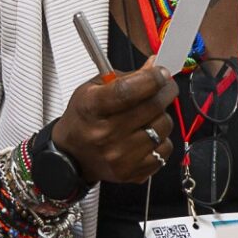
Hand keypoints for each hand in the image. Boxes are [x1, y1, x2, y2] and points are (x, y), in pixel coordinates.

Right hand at [51, 65, 176, 183]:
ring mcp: (120, 156)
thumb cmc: (83, 118)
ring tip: (149, 115)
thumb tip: (155, 66)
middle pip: (152, 106)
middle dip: (165, 91)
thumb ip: (126, 77)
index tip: (161, 72)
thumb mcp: (94, 89)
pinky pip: (165, 148)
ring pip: (163, 127)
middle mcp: (105, 134)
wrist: (72, 155)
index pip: (128, 90)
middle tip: (164, 86)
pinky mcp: (133, 171)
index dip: (151, 78)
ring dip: (162, 116)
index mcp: (91, 108)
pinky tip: (147, 134)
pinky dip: (161, 139)